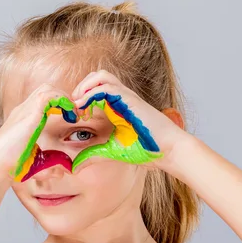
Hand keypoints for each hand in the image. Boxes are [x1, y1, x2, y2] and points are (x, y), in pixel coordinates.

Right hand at [0, 83, 70, 184]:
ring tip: (74, 114)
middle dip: (64, 97)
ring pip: (48, 89)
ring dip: (65, 98)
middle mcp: (23, 111)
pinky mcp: (29, 114)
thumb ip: (49, 162)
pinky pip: (49, 96)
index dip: (60, 104)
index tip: (71, 118)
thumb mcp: (35, 162)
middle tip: (74, 114)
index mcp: (23, 119)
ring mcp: (24, 111)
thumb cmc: (12, 167)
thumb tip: (62, 170)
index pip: (43, 99)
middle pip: (46, 89)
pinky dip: (63, 101)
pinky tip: (70, 115)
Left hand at [70, 70, 188, 170]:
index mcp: (117, 107)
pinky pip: (107, 88)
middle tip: (74, 108)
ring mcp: (126, 97)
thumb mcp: (112, 152)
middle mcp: (121, 98)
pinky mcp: (130, 100)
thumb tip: (75, 166)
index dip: (80, 98)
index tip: (73, 116)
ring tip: (79, 105)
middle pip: (96, 77)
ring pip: (100, 76)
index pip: (95, 89)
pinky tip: (85, 109)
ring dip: (85, 87)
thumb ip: (94, 155)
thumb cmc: (147, 149)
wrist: (168, 149)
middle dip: (80, 88)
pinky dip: (91, 94)